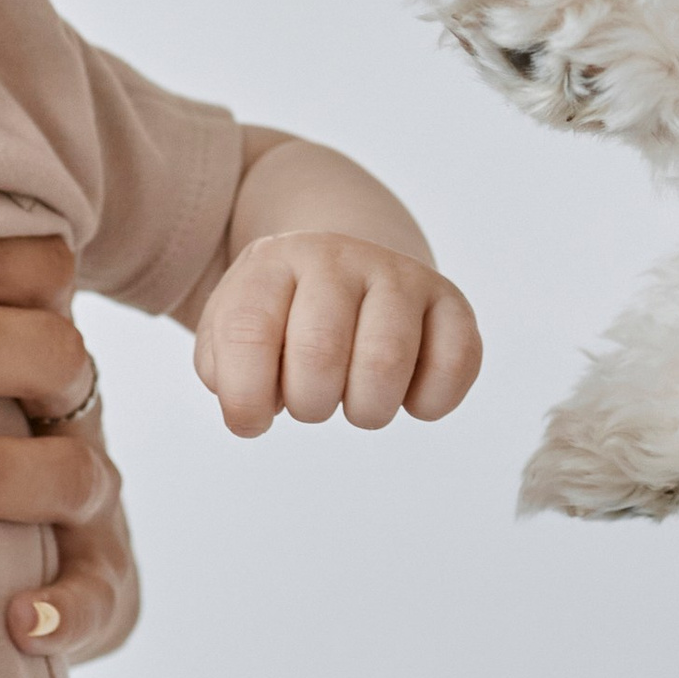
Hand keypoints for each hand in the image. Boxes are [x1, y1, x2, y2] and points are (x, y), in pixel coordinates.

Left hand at [192, 233, 482, 438]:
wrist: (348, 265)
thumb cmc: (283, 316)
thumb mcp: (232, 329)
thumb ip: (223, 368)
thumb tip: (252, 406)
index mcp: (273, 262)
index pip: (248, 333)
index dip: (245, 398)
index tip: (251, 421)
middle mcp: (339, 256)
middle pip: (320, 355)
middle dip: (309, 405)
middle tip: (312, 401)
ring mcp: (400, 274)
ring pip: (386, 363)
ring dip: (367, 409)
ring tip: (357, 399)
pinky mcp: (451, 301)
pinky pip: (455, 363)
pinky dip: (428, 402)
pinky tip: (408, 395)